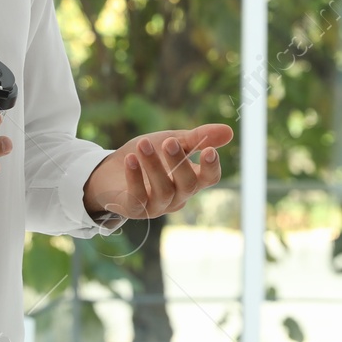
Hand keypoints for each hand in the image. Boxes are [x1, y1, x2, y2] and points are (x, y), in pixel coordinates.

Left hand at [83, 123, 233, 220]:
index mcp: (191, 180)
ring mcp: (157, 205)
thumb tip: (230, 132)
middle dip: (179, 163)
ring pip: (163, 191)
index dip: (212, 167)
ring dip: (154, 166)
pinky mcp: (134, 209)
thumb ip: (198, 138)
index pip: (210, 179)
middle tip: (170, 141)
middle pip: (187, 185)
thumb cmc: (149, 156)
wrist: (111, 170)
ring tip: (143, 144)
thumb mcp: (173, 141)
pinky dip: (135, 178)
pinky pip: (138, 198)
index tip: (209, 150)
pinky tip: (131, 159)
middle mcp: (177, 197)